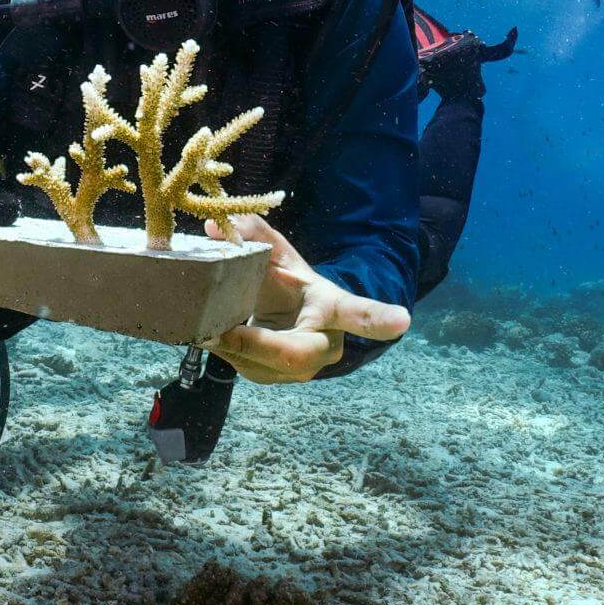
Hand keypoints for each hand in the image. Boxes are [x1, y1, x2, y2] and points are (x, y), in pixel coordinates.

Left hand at [203, 215, 409, 383]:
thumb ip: (254, 235)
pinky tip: (203, 332)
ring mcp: (301, 369)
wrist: (287, 317)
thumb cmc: (289, 284)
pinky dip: (220, 350)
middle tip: (220, 331)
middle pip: (295, 354)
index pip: (361, 314)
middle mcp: (325, 345)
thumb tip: (218, 225)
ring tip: (201, 324)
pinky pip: (243, 367)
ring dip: (228, 347)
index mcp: (334, 308)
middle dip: (255, 344)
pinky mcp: (272, 379)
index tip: (402, 321)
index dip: (380, 319)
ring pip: (261, 366)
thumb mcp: (277, 255)